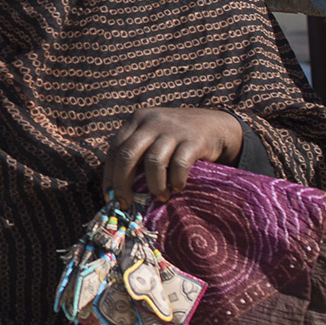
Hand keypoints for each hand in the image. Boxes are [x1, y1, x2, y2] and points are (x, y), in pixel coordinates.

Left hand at [103, 107, 243, 204]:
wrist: (216, 126)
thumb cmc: (178, 139)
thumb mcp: (154, 137)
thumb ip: (138, 153)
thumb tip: (119, 191)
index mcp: (136, 120)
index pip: (114, 149)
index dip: (109, 175)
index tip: (109, 196)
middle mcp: (151, 122)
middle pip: (127, 155)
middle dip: (123, 183)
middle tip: (126, 203)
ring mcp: (172, 129)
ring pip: (153, 162)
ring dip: (154, 185)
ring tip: (160, 197)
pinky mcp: (193, 140)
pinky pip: (179, 165)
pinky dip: (176, 180)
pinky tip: (178, 187)